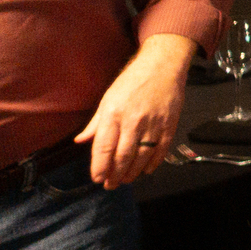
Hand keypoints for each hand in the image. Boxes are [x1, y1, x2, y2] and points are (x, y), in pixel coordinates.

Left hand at [74, 32, 194, 187]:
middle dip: (115, 175)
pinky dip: (154, 163)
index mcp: (114, 114)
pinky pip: (161, 149)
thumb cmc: (132, 81)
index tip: (97, 179)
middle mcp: (133, 120)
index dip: (100, 167)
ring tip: (126, 180)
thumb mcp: (108, 98)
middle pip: (123, 156)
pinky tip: (146, 170)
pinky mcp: (170, 124)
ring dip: (133, 172)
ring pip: (142, 156)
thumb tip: (80, 141)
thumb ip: (96, 123)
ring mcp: (153, 123)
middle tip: (110, 185)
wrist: (163, 65)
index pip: (104, 148)